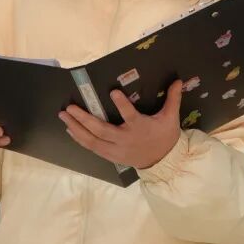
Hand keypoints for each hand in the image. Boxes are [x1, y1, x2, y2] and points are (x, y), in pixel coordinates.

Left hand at [59, 79, 182, 169]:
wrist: (163, 162)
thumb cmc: (165, 137)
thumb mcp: (170, 118)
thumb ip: (173, 99)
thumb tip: (178, 80)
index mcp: (140, 127)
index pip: (130, 115)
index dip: (122, 104)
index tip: (113, 92)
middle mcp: (125, 139)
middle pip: (101, 130)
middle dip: (83, 119)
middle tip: (70, 107)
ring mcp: (116, 150)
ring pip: (92, 140)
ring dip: (76, 128)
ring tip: (64, 117)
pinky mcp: (111, 156)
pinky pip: (92, 148)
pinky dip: (81, 139)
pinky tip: (71, 131)